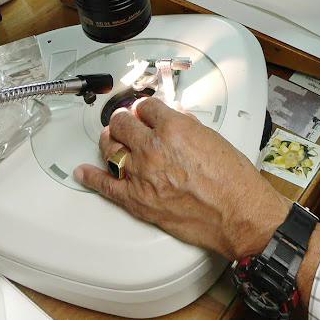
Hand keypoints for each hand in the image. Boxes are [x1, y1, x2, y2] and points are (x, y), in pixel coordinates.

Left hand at [73, 97, 290, 260]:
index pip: (147, 106)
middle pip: (122, 123)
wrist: (235, 213)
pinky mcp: (136, 200)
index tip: (144, 110)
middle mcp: (153, 148)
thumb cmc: (231, 179)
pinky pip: (105, 185)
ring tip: (109, 138)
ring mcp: (141, 174)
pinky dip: (91, 177)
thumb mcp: (213, 138)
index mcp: (173, 128)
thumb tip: (178, 119)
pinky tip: (85, 171)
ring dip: (109, 139)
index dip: (145, 107)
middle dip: (124, 119)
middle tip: (125, 120)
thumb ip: (189, 126)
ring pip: (110, 148)